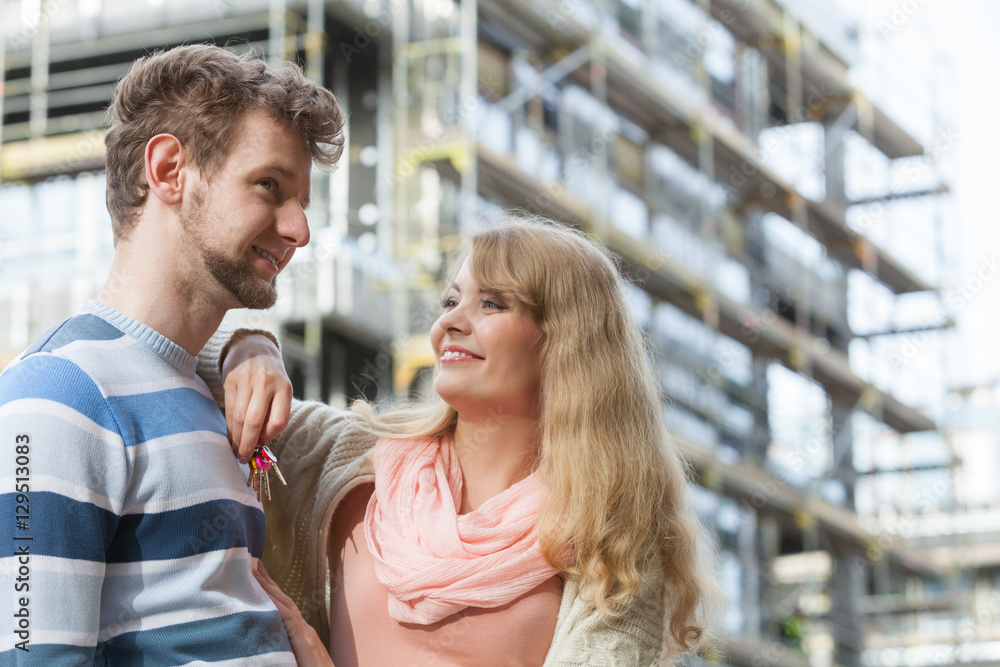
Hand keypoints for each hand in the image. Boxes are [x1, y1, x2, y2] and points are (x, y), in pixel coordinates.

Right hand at [221, 333, 291, 462]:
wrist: (252, 347)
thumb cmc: (271, 377)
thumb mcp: (281, 390)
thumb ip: (275, 413)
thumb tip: (261, 443)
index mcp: (284, 387)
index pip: (279, 421)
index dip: (270, 436)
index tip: (264, 443)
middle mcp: (266, 383)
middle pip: (254, 422)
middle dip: (248, 445)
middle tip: (244, 458)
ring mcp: (246, 381)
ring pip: (239, 419)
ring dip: (237, 439)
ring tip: (237, 450)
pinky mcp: (229, 381)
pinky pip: (228, 410)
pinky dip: (230, 428)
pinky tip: (231, 436)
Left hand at [254, 560, 334, 666]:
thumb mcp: (300, 659)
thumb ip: (290, 649)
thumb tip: (272, 644)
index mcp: (302, 633)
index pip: (284, 606)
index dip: (271, 590)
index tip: (257, 574)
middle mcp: (305, 629)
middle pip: (283, 599)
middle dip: (267, 581)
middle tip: (251, 562)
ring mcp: (306, 634)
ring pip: (284, 604)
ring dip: (267, 586)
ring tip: (251, 570)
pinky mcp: (305, 642)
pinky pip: (288, 619)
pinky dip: (275, 605)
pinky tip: (263, 596)